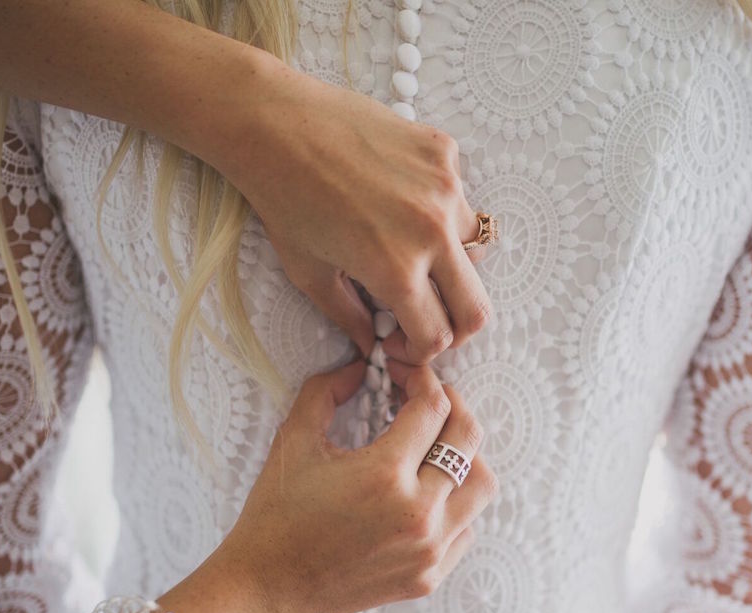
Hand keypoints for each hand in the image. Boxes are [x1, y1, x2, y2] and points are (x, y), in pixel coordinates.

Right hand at [197, 358, 496, 612]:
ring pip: (481, 486)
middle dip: (452, 406)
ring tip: (436, 447)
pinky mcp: (429, 577)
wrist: (267, 588)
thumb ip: (327, 390)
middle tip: (429, 400)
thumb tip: (360, 367)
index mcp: (384, 475)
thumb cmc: (275, 516)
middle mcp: (417, 513)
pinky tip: (426, 493)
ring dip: (465, 456)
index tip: (407, 375)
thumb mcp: (294, 440)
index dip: (422, 379)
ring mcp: (428, 550)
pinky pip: (467, 528)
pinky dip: (456, 504)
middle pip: (468, 438)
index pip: (432, 407)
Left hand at [227, 61, 492, 363]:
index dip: (419, 349)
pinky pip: (458, 196)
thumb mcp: (310, 274)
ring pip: (472, 248)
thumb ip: (349, 317)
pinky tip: (398, 196)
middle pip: (476, 309)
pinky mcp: (443, 151)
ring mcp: (443, 187)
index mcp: (396, 270)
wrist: (275, 124)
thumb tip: (370, 345)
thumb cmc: (283, 200)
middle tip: (426, 314)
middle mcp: (431, 231)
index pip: (437, 336)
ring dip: (449, 260)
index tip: (400, 338)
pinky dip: (439, 208)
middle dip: (454, 324)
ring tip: (408, 245)